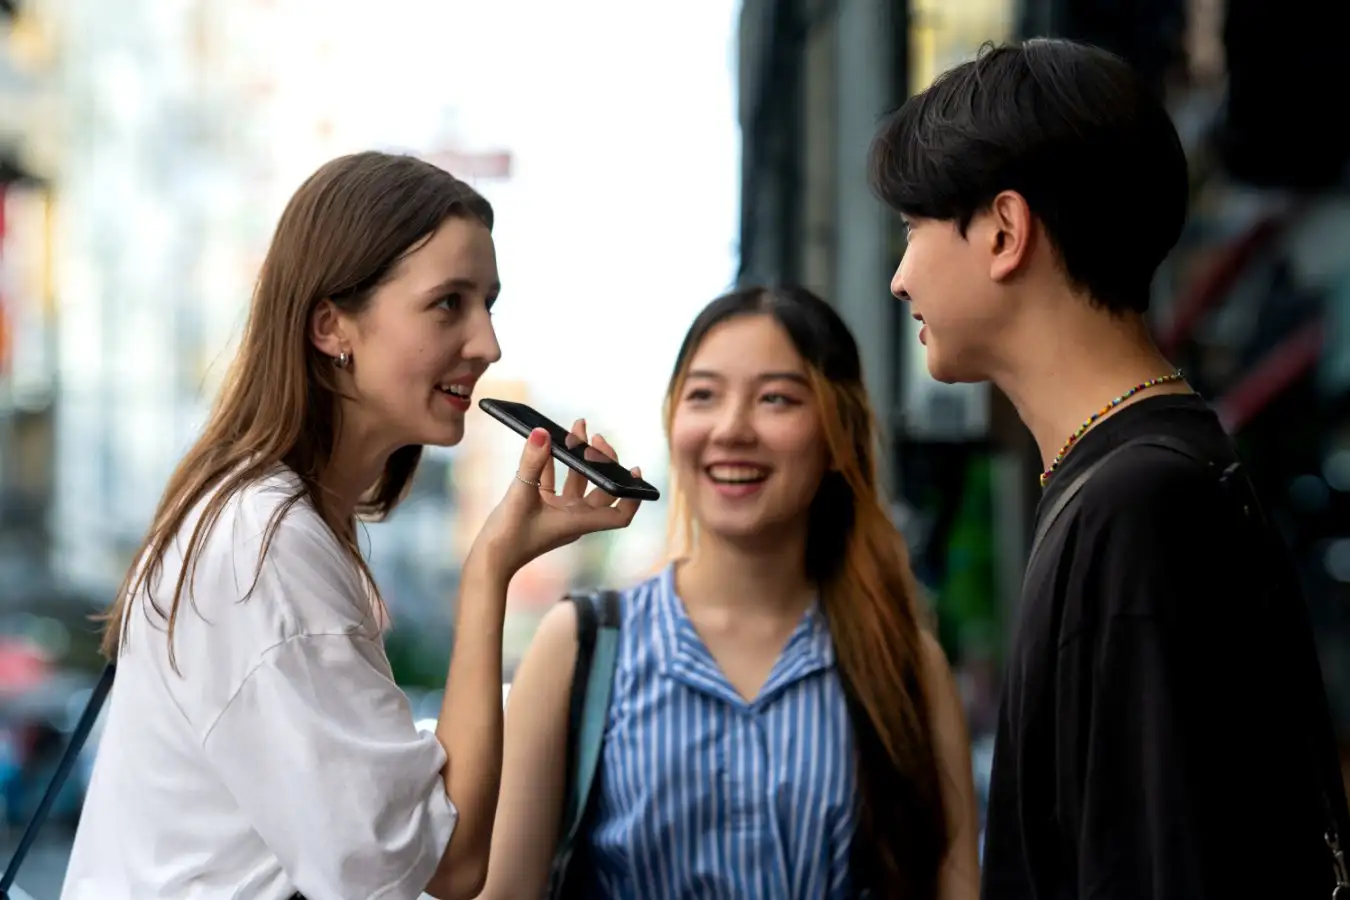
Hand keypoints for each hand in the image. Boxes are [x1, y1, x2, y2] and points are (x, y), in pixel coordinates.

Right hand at [470, 419, 643, 577]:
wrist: (488, 561)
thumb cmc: (508, 537)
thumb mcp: (520, 494)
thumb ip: (532, 462)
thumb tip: (542, 432)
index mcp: (579, 521)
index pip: (619, 514)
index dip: (632, 495)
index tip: (634, 470)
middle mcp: (574, 518)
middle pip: (601, 489)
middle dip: (602, 460)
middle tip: (594, 436)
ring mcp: (558, 514)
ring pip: (577, 482)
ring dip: (578, 458)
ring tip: (575, 429)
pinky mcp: (541, 510)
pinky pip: (555, 484)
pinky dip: (554, 465)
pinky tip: (547, 445)